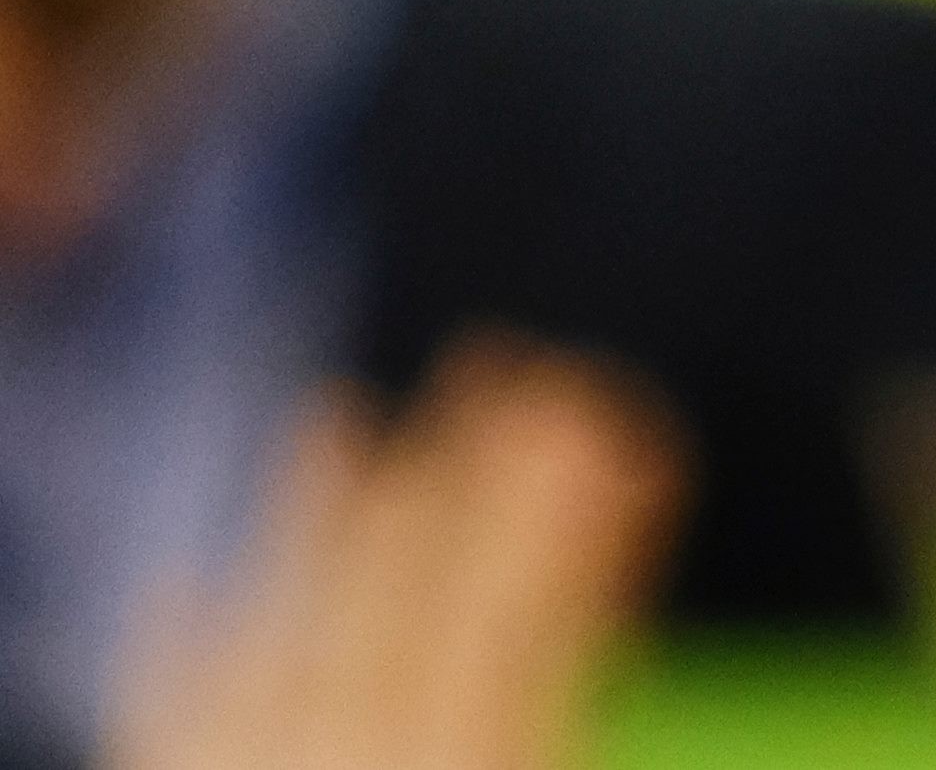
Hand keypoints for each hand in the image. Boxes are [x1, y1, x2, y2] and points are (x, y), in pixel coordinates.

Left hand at [110, 346, 676, 769]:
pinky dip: (181, 650)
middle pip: (406, 590)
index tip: (603, 419)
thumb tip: (566, 612)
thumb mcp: (513, 761)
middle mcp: (347, 761)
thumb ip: (539, 689)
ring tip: (335, 420)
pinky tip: (185, 596)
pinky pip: (166, 721)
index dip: (561, 510)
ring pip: (281, 627)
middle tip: (507, 371)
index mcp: (469, 762)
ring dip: (313, 524)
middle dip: (459, 477)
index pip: (522, 608)